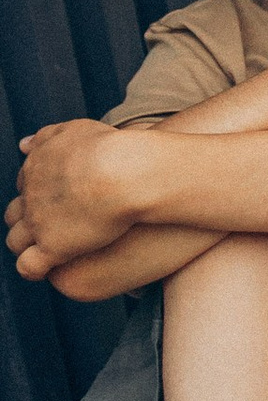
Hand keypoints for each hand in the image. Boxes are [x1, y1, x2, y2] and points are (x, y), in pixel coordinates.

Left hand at [8, 123, 145, 280]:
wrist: (121, 173)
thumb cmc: (108, 149)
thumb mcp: (74, 130)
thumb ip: (47, 135)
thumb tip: (23, 144)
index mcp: (36, 167)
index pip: (25, 184)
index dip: (39, 195)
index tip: (59, 200)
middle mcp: (31, 196)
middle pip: (14, 214)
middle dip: (26, 221)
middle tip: (52, 226)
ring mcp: (38, 223)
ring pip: (16, 241)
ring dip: (26, 246)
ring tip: (46, 252)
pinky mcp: (52, 247)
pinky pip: (29, 266)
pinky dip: (33, 270)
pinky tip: (47, 269)